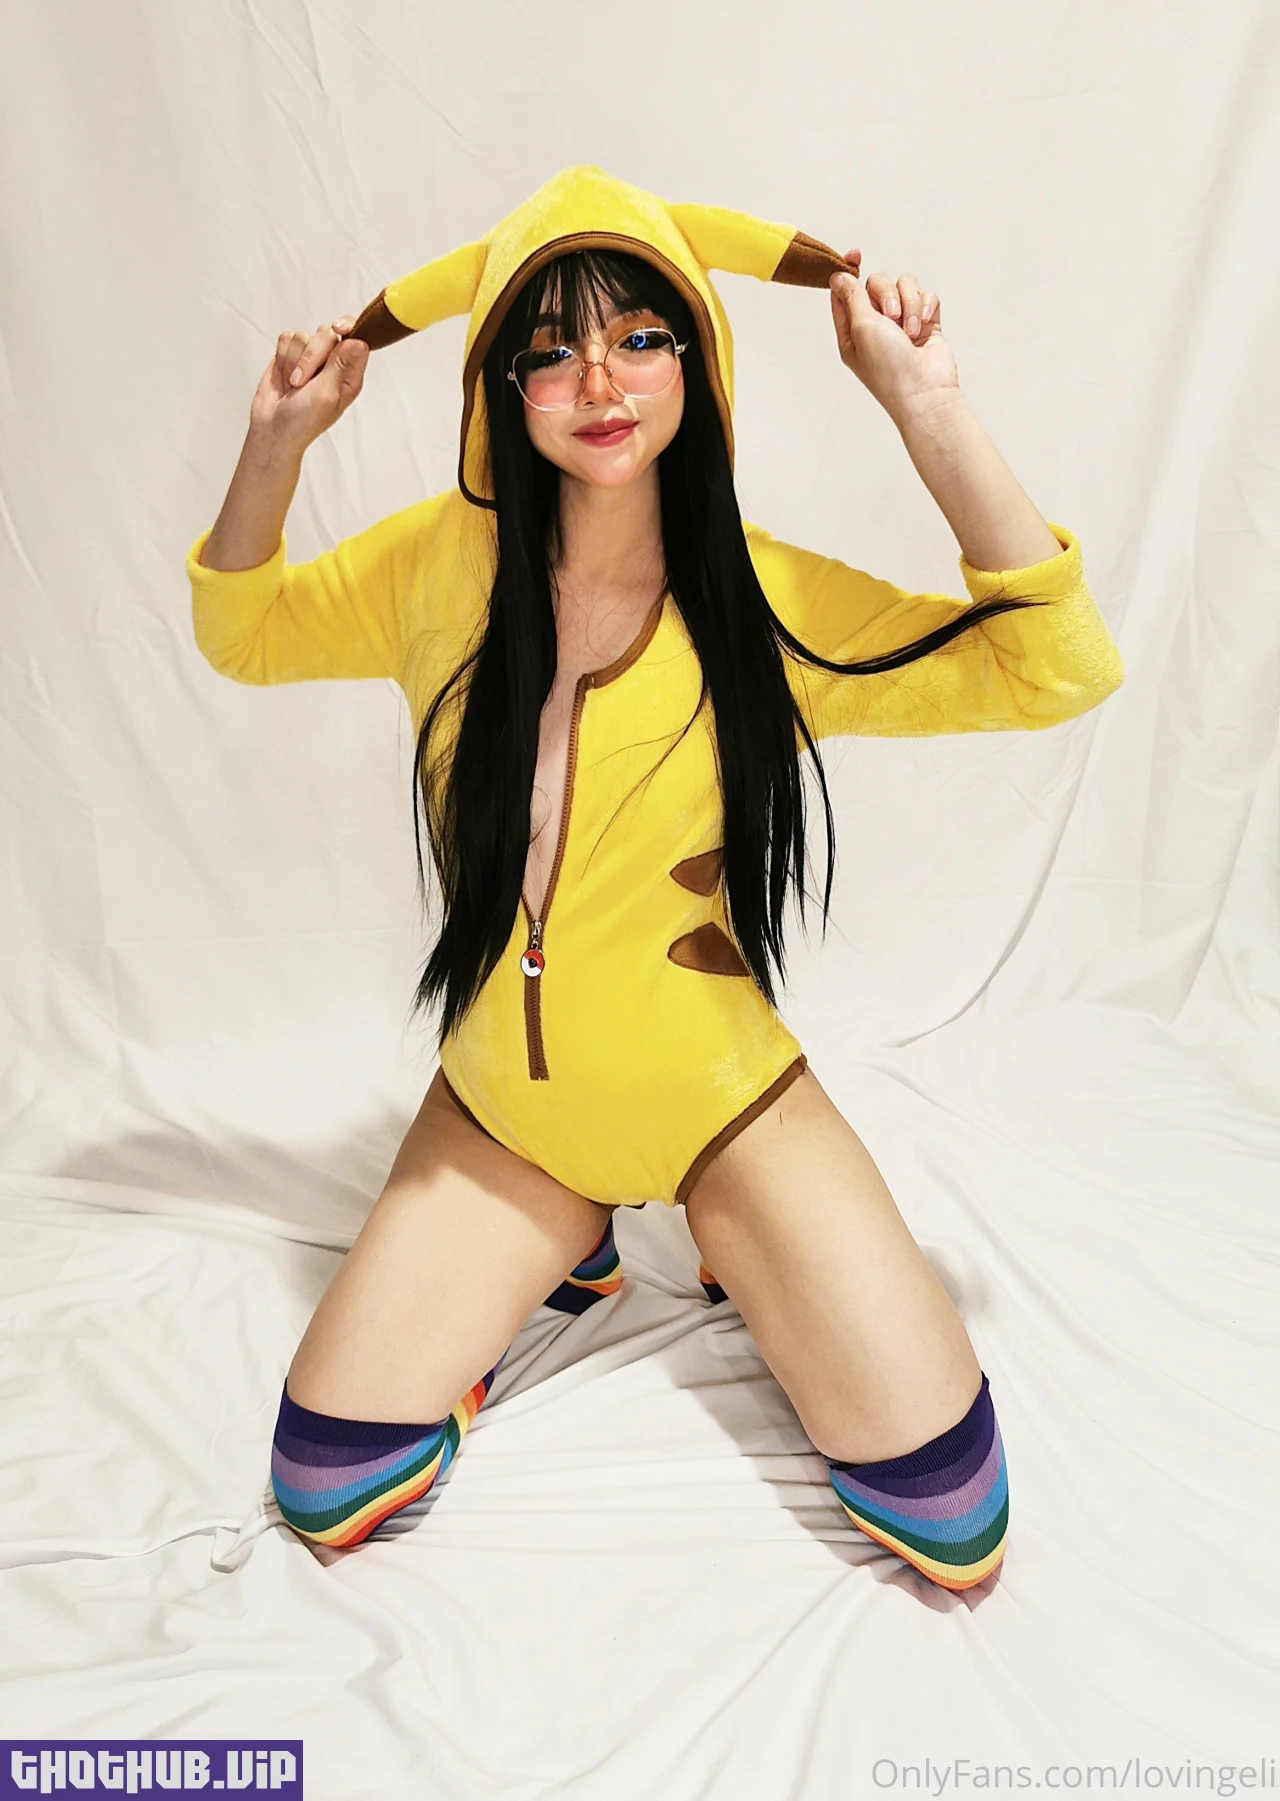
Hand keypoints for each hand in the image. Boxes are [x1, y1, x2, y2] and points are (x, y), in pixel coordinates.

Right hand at [248, 314, 368, 452]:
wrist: (273, 428)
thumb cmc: (304, 419)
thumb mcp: (327, 394)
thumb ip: (341, 365)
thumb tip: (358, 340)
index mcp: (349, 373)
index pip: (357, 337)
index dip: (348, 329)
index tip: (337, 329)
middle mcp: (332, 362)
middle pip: (326, 333)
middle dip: (311, 356)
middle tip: (302, 382)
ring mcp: (310, 357)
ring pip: (303, 336)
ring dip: (294, 361)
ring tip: (293, 384)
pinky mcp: (290, 354)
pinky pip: (286, 339)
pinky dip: (282, 357)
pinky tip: (284, 376)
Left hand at [829, 258, 959, 427]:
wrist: (925, 390)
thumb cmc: (889, 368)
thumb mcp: (861, 328)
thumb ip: (852, 297)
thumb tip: (838, 275)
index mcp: (853, 331)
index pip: (846, 292)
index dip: (848, 271)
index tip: (855, 253)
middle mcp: (876, 326)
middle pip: (877, 282)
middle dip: (887, 293)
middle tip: (891, 317)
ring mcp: (903, 323)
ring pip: (905, 285)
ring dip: (909, 303)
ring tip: (910, 329)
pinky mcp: (927, 322)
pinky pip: (927, 295)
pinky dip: (926, 306)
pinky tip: (924, 325)